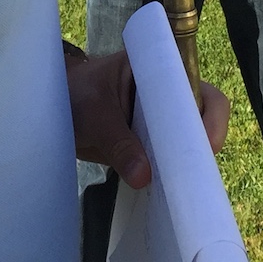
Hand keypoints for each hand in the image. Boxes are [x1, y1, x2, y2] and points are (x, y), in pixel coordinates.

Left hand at [67, 49, 232, 191]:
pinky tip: (161, 192)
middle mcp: (167, 97)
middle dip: (198, 147)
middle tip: (192, 174)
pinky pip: (165, 163)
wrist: (52, 106)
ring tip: (177, 188)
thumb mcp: (93, 112)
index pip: (198, 89)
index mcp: (159, 71)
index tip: (206, 145)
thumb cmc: (75, 92)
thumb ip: (117, 141)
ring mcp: (160, 124)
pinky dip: (166, 176)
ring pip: (185, 146)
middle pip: (200, 120)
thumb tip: (143, 177)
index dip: (211, 115)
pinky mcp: (149, 147)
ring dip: (183, 166)